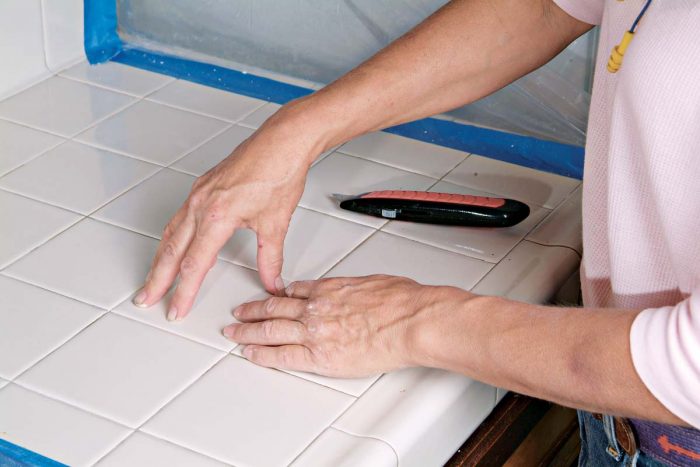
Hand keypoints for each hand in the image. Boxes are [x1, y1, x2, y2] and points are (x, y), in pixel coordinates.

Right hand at [133, 109, 320, 319]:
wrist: (282, 141)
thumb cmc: (279, 172)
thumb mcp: (276, 223)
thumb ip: (270, 258)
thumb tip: (272, 281)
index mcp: (217, 216)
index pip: (194, 264)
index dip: (184, 291)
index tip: (176, 309)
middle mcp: (201, 204)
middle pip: (172, 250)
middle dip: (157, 279)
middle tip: (145, 299)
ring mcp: (199, 193)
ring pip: (171, 232)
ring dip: (160, 259)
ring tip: (153, 279)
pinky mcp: (203, 186)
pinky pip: (179, 217)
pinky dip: (171, 236)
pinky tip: (172, 245)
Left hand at [222, 275, 468, 377]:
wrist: (410, 321)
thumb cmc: (401, 301)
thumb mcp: (372, 281)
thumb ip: (353, 288)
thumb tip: (354, 292)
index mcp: (329, 288)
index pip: (293, 291)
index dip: (277, 296)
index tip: (269, 298)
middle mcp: (316, 308)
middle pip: (273, 309)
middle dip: (251, 311)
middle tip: (238, 313)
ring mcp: (315, 333)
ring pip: (270, 331)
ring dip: (247, 332)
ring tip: (234, 333)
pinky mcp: (320, 357)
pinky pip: (282, 356)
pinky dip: (262, 355)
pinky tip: (251, 354)